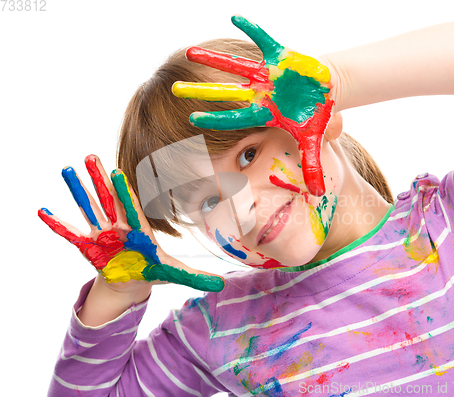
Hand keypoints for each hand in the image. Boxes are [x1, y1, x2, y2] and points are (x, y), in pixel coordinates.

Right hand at [38, 155, 224, 292]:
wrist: (132, 281)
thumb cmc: (152, 269)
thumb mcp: (173, 273)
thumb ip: (196, 276)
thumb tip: (222, 284)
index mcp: (140, 229)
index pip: (132, 207)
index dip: (125, 191)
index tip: (119, 172)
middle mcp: (119, 226)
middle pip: (108, 200)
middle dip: (99, 180)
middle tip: (91, 155)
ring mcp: (102, 234)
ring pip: (89, 209)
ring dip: (78, 191)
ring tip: (67, 169)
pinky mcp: (88, 246)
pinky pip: (70, 234)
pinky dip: (57, 224)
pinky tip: (43, 210)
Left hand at [172, 15, 333, 196]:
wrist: (325, 89)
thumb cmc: (314, 115)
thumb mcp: (313, 140)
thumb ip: (312, 165)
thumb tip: (319, 192)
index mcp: (264, 113)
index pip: (234, 117)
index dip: (214, 118)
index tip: (191, 119)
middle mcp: (259, 93)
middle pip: (224, 92)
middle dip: (200, 91)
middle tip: (174, 90)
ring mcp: (266, 74)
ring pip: (235, 66)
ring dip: (213, 60)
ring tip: (188, 51)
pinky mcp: (280, 56)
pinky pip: (264, 40)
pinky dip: (252, 29)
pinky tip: (235, 17)